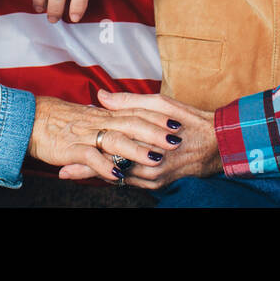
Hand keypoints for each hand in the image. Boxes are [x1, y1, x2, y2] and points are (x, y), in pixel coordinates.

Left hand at [57, 90, 220, 188]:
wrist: (216, 145)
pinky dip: (116, 176)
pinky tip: (103, 171)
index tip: (65, 152)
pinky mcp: (157, 185)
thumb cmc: (188, 120)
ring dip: (99, 174)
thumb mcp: (160, 103)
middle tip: (63, 170)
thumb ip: (128, 102)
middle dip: (86, 169)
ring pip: (118, 178)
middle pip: (109, 169)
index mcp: (144, 142)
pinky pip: (131, 183)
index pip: (108, 150)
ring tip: (74, 172)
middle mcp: (147, 165)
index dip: (85, 153)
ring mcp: (152, 178)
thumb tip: (101, 96)